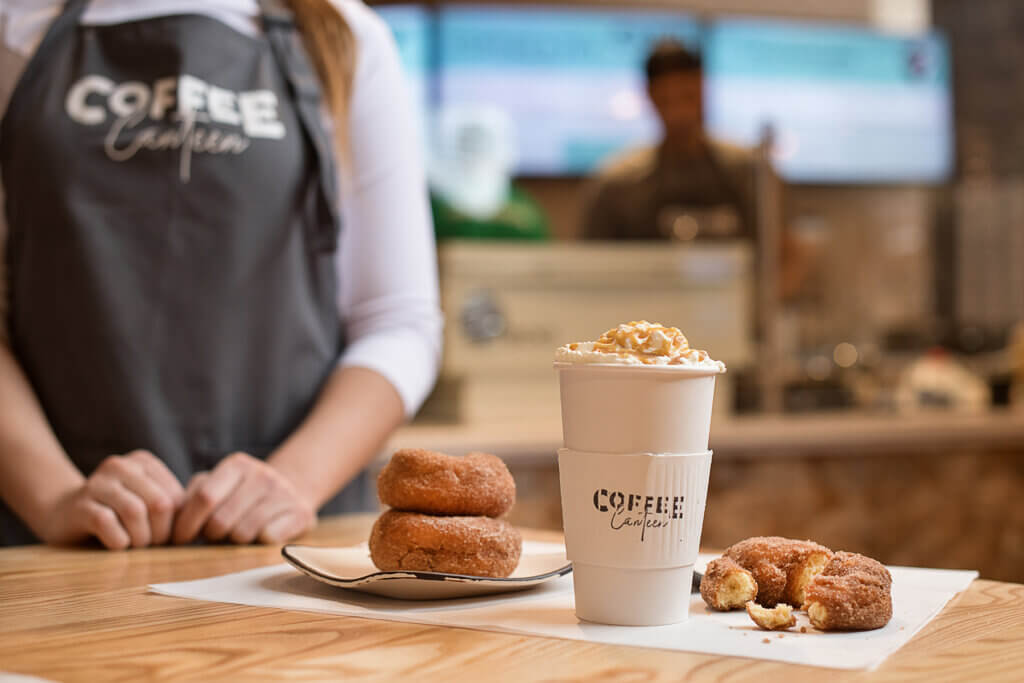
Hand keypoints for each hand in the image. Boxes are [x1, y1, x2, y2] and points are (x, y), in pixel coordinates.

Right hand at [42, 450, 184, 549]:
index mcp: (143, 462)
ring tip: (135, 545)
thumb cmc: (116, 512)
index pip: (176, 496)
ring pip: (135, 512)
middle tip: (152, 544)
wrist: (62, 512)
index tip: (166, 536)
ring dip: (140, 539)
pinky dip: (118, 541)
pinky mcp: (80, 505)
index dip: (176, 524)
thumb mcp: (145, 500)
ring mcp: (98, 483)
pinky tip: (117, 544)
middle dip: (161, 533)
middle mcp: (121, 466)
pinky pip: (107, 524)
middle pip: (160, 504)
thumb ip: (169, 506)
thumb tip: (196, 526)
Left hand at [172, 452, 315, 545]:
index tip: (181, 538)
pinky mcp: (301, 513)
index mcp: (237, 465)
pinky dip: (259, 544)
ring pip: (243, 532)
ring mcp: (284, 492)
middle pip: (221, 520)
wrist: (291, 492)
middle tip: (215, 536)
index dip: (187, 523)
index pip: (203, 498)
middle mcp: (262, 474)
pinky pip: (268, 538)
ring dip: (234, 541)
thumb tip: (172, 518)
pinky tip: (260, 536)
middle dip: (212, 535)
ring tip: (237, 534)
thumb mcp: (217, 486)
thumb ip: (193, 496)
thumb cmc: (242, 495)